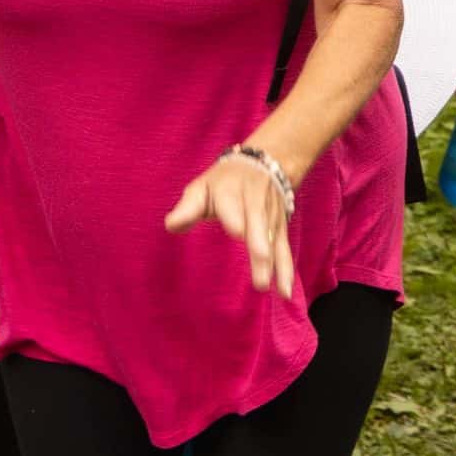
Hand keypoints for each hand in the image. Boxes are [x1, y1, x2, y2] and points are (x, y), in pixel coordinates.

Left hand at [165, 152, 294, 298]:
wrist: (267, 163)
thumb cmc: (225, 182)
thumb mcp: (203, 187)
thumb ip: (188, 207)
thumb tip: (170, 225)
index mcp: (231, 192)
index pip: (233, 204)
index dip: (236, 217)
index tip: (238, 231)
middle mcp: (255, 203)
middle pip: (258, 225)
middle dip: (259, 248)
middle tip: (258, 275)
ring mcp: (271, 216)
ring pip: (273, 240)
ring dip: (273, 265)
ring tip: (268, 287)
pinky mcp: (281, 228)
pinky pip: (284, 250)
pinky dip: (286, 270)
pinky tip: (284, 292)